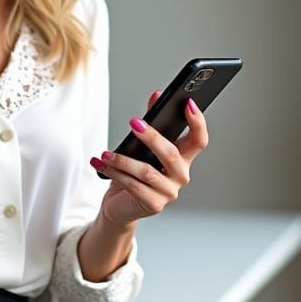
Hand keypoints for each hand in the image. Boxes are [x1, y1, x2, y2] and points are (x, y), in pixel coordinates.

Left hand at [91, 89, 208, 226]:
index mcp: (183, 159)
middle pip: (172, 154)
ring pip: (147, 171)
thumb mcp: (141, 147)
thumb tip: (157, 95)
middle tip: (134, 123)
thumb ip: (151, 121)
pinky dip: (115, 173)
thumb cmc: (133, 174)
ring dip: (123, 160)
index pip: (199, 140)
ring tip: (106, 152)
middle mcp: (181, 176)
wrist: (120, 206)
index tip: (189, 103)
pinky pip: (133, 185)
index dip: (198, 122)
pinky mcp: (153, 204)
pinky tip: (101, 164)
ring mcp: (169, 193)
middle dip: (152, 137)